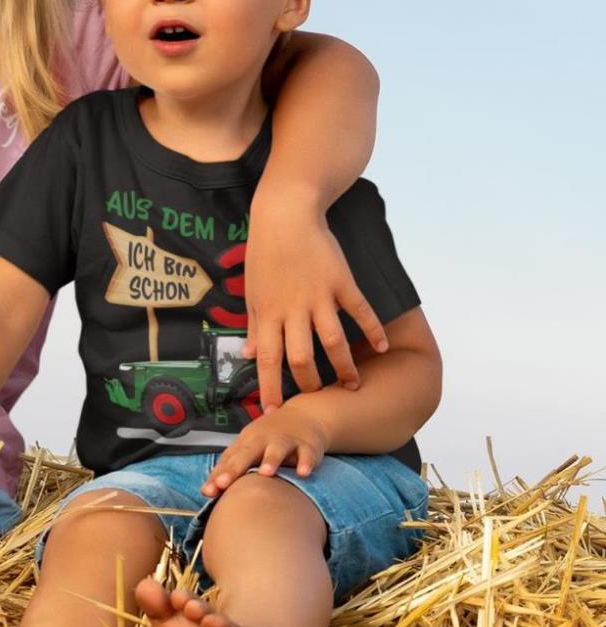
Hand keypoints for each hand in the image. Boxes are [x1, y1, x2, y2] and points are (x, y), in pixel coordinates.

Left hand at [202, 405, 326, 495]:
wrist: (303, 416)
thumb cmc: (268, 438)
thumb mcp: (248, 449)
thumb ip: (230, 469)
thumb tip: (205, 493)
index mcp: (246, 442)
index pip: (229, 460)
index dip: (218, 475)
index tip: (207, 492)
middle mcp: (263, 440)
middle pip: (247, 453)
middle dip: (235, 468)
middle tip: (223, 484)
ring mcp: (285, 441)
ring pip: (276, 450)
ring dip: (270, 460)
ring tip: (265, 473)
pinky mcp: (306, 445)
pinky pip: (306, 454)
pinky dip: (306, 462)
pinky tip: (303, 473)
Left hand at [242, 195, 386, 410]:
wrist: (286, 213)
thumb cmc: (264, 252)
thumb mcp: (252, 289)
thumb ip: (253, 323)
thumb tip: (247, 354)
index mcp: (268, 312)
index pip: (267, 359)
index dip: (269, 387)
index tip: (272, 413)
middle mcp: (293, 308)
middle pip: (302, 358)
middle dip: (309, 384)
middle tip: (317, 396)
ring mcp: (319, 295)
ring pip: (334, 342)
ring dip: (344, 368)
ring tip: (352, 385)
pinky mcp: (342, 281)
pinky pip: (360, 311)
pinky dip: (372, 330)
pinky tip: (380, 346)